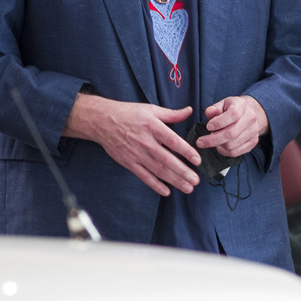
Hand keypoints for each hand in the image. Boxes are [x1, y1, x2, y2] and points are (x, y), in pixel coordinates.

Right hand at [65, 94, 201, 196]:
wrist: (103, 121)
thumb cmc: (129, 113)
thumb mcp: (151, 109)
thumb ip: (171, 114)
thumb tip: (190, 111)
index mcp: (153, 126)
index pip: (173, 141)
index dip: (186, 151)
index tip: (197, 160)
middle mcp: (145, 141)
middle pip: (167, 160)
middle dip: (183, 172)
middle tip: (196, 181)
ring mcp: (136, 154)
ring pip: (158, 170)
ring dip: (174, 180)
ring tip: (188, 188)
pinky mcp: (129, 162)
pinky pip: (144, 176)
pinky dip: (155, 185)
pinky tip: (167, 191)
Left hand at [199, 95, 267, 156]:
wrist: (248, 113)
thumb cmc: (231, 108)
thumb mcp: (222, 104)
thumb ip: (214, 109)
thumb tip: (209, 112)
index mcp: (242, 105)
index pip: (233, 115)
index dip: (219, 122)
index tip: (208, 126)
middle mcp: (250, 118)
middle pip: (231, 133)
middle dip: (213, 139)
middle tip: (200, 142)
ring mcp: (253, 131)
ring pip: (232, 145)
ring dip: (218, 145)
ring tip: (212, 140)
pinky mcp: (253, 142)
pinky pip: (235, 152)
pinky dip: (223, 151)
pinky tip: (219, 146)